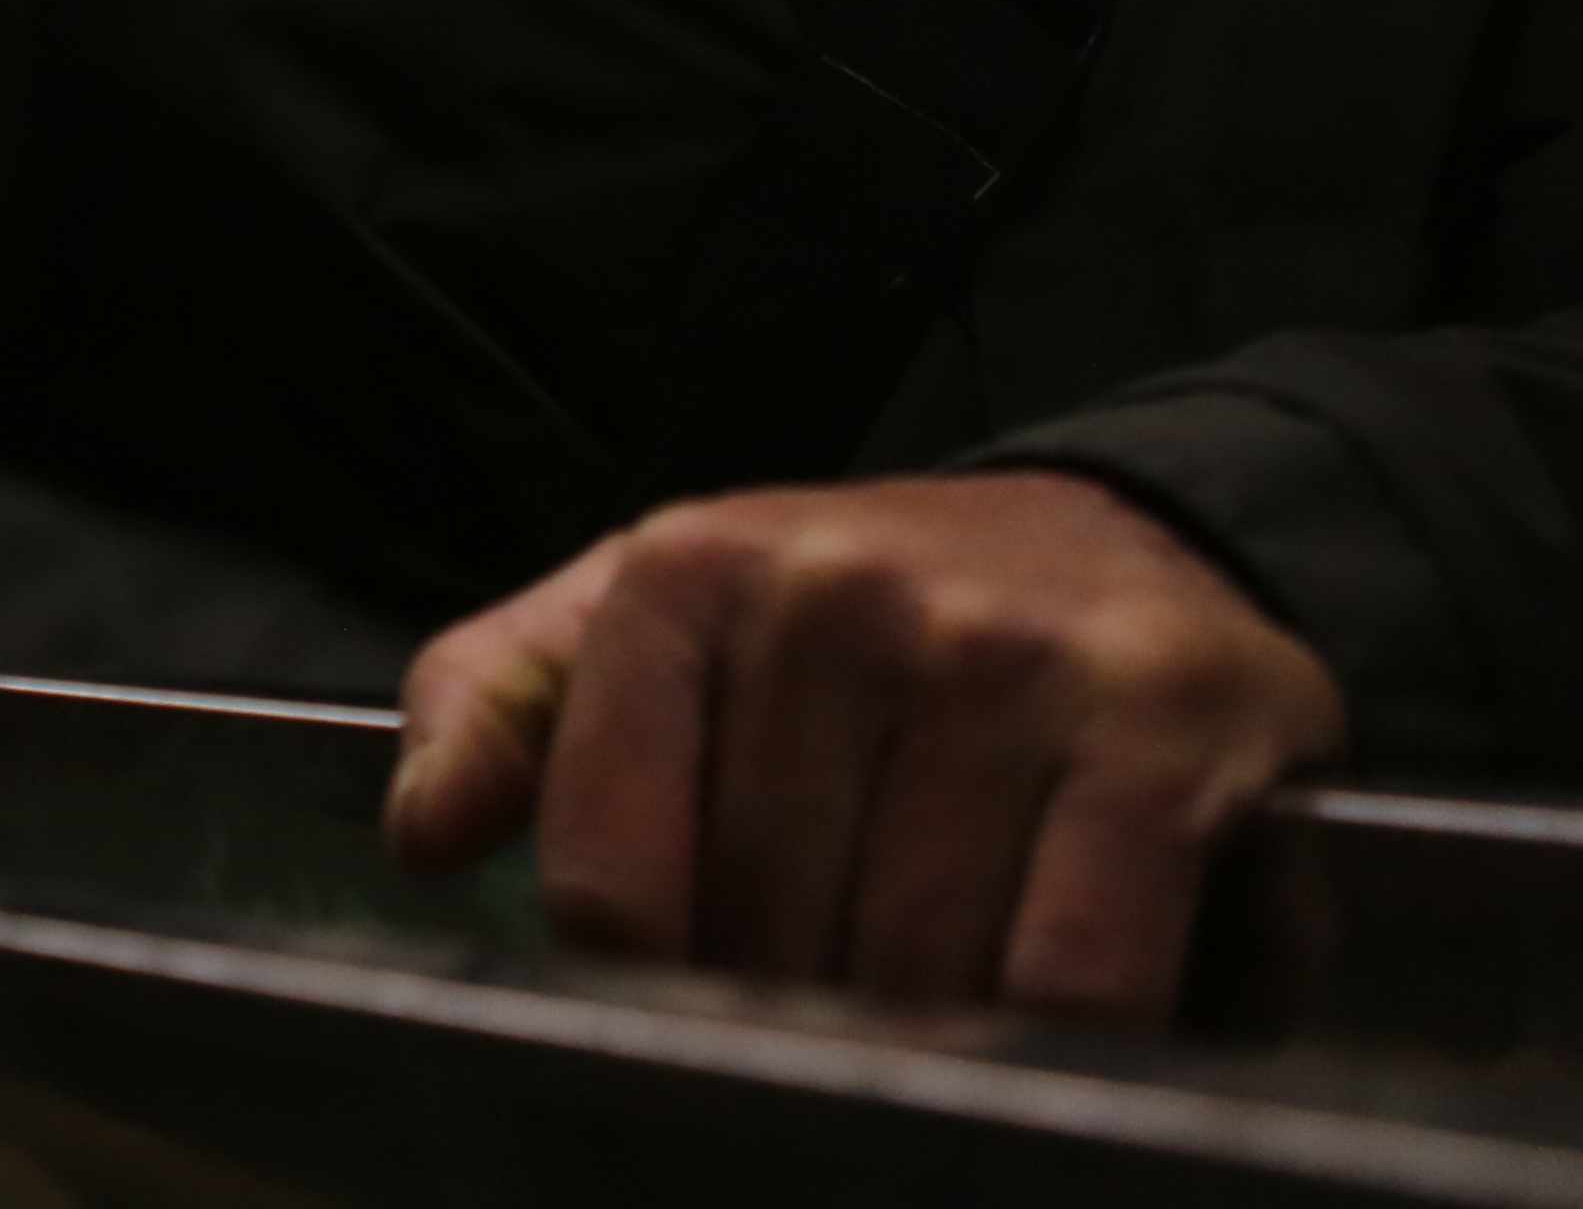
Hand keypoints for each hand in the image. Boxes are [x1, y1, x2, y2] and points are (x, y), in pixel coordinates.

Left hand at [380, 471, 1342, 1023]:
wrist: (1124, 541)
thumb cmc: (862, 620)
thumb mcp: (661, 619)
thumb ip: (510, 708)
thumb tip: (423, 831)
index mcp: (688, 572)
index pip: (609, 883)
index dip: (652, 988)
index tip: (697, 998)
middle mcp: (840, 592)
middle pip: (762, 944)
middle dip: (793, 1013)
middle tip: (837, 1002)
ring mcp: (1002, 654)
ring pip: (912, 974)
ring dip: (924, 1041)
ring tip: (937, 1011)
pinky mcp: (1159, 723)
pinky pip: (1076, 976)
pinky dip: (1057, 1038)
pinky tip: (1048, 1018)